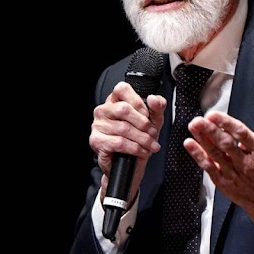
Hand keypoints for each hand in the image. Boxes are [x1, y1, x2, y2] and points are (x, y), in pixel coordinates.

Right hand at [90, 81, 166, 203]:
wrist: (132, 165)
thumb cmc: (139, 139)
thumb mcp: (154, 121)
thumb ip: (157, 107)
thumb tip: (153, 98)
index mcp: (115, 101)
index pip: (121, 89)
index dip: (137, 101)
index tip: (147, 114)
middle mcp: (103, 111)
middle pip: (123, 109)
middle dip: (143, 123)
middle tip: (152, 133)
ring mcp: (97, 126)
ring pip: (123, 128)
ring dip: (142, 138)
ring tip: (151, 145)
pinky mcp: (97, 141)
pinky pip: (119, 142)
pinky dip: (135, 148)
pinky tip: (142, 151)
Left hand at [186, 95, 253, 231]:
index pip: (241, 134)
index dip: (227, 124)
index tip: (214, 115)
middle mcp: (246, 163)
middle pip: (226, 145)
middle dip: (211, 131)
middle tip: (199, 120)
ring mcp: (233, 173)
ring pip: (216, 155)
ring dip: (202, 140)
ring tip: (193, 127)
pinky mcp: (224, 182)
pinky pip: (209, 168)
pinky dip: (198, 156)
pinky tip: (190, 144)